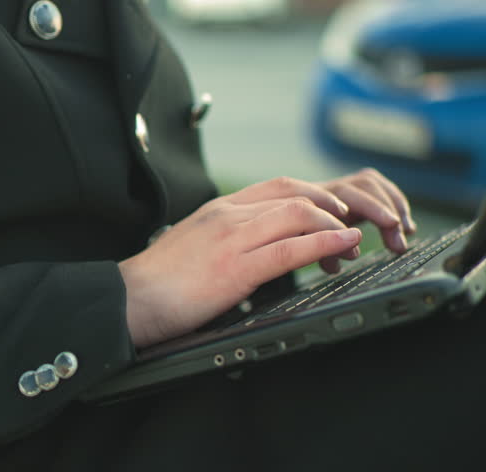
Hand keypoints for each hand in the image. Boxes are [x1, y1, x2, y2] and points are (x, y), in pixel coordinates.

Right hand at [119, 171, 416, 347]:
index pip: (277, 187)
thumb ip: (226, 238)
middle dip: (331, 202)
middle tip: (352, 219)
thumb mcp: (196, 244)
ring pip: (298, 214)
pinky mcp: (236, 267)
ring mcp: (233, 238)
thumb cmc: (158, 280)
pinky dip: (325, 243)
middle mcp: (228, 214)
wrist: (130, 298)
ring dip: (336, 223)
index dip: (313, 194)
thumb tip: (255, 250)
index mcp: (219, 209)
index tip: (332, 209)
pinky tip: (344, 244)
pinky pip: (291, 248)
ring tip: (356, 236)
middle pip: (294, 192)